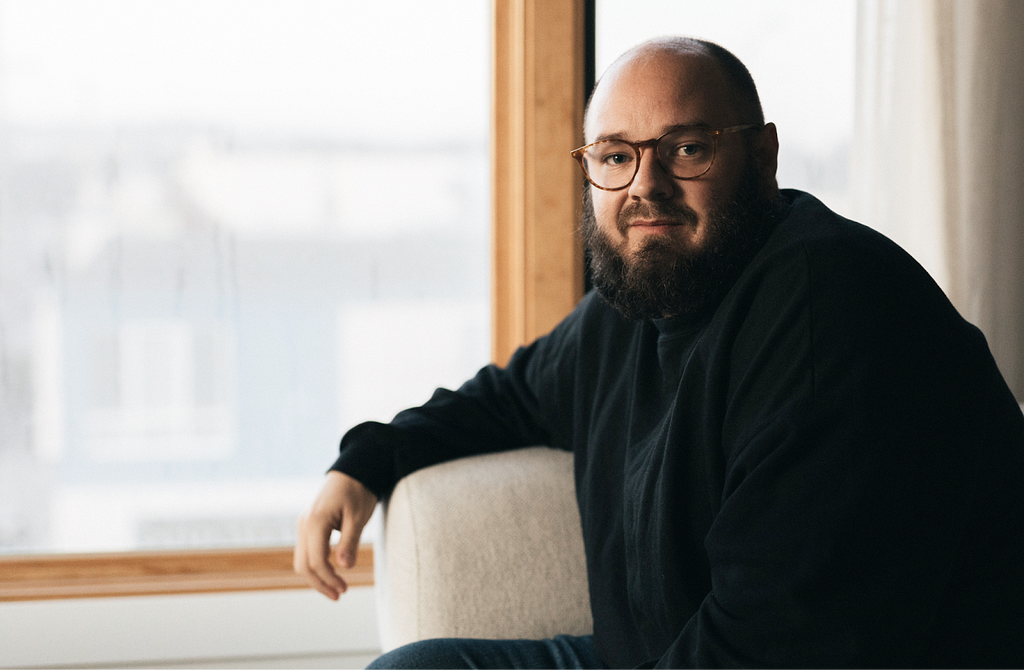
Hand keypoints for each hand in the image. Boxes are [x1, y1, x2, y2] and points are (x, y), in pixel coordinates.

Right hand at [294, 470, 377, 599]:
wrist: (354, 470)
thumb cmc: (358, 490)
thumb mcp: (359, 517)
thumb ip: (350, 541)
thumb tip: (344, 566)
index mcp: (316, 521)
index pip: (316, 561)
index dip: (329, 579)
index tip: (344, 589)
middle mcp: (304, 524)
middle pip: (303, 565)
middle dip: (320, 583)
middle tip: (340, 595)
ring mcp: (304, 524)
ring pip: (302, 560)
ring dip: (317, 577)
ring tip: (337, 588)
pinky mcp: (308, 525)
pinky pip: (306, 551)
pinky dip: (316, 565)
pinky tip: (331, 572)